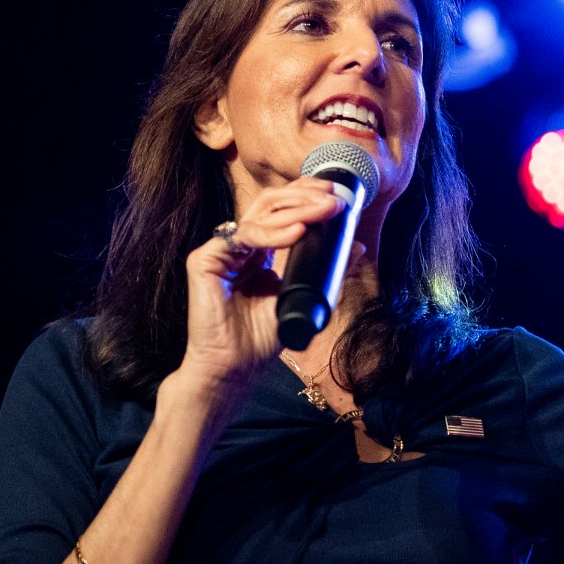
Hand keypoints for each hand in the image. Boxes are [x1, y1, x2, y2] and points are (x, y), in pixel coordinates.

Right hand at [179, 178, 359, 388]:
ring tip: (325, 211)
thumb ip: (328, 270)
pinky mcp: (205, 260)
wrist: (235, 367)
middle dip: (304, 197)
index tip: (338, 197)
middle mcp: (241, 245)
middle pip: (270, 204)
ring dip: (297, 210)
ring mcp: (222, 251)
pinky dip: (273, 234)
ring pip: (260, 215)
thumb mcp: (306, 296)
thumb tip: (358, 245)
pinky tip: (298, 232)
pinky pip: (243, 237)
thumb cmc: (263, 338)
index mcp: (261, 249)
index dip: (307, 198)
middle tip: (334, 198)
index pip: (282, 211)